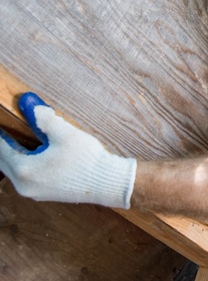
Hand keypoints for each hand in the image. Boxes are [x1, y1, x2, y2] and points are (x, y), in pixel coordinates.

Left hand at [0, 92, 136, 207]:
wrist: (107, 182)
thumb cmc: (87, 160)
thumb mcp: (65, 133)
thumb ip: (43, 118)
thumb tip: (27, 102)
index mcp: (25, 170)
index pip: (1, 147)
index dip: (0, 132)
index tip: (2, 122)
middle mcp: (24, 185)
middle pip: (3, 161)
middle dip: (4, 144)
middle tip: (7, 129)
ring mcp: (33, 192)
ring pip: (13, 169)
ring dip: (13, 154)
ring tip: (17, 138)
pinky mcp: (44, 194)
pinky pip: (25, 176)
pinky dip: (23, 163)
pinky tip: (33, 153)